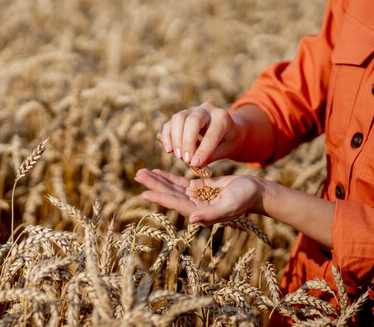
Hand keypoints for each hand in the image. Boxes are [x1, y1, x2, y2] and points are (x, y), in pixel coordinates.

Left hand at [134, 169, 263, 224]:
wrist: (256, 192)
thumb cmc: (245, 199)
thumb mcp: (229, 206)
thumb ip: (210, 215)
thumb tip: (191, 220)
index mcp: (199, 213)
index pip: (176, 204)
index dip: (160, 198)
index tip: (143, 193)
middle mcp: (194, 207)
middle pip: (170, 194)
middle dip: (153, 185)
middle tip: (137, 175)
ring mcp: (195, 197)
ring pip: (172, 188)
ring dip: (157, 180)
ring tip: (141, 172)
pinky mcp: (199, 188)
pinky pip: (179, 183)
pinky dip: (168, 178)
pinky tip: (157, 172)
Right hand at [159, 102, 241, 167]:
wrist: (225, 130)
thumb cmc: (227, 141)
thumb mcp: (226, 149)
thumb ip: (211, 156)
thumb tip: (194, 164)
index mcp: (222, 117)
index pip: (211, 134)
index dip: (202, 150)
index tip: (195, 164)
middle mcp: (207, 109)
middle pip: (192, 120)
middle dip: (187, 142)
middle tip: (185, 159)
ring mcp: (192, 110)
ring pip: (178, 118)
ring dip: (176, 139)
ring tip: (178, 155)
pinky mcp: (181, 115)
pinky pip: (170, 123)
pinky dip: (167, 137)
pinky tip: (169, 150)